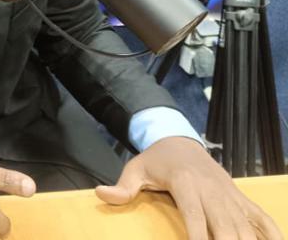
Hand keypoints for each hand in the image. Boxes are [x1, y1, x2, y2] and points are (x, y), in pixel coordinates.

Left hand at [95, 136, 282, 239]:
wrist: (180, 140)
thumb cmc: (156, 159)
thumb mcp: (136, 168)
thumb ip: (123, 186)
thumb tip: (101, 193)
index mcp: (186, 183)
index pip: (195, 215)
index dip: (199, 237)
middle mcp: (212, 190)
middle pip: (225, 225)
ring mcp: (229, 195)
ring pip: (244, 225)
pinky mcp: (239, 198)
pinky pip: (261, 218)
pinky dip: (271, 234)